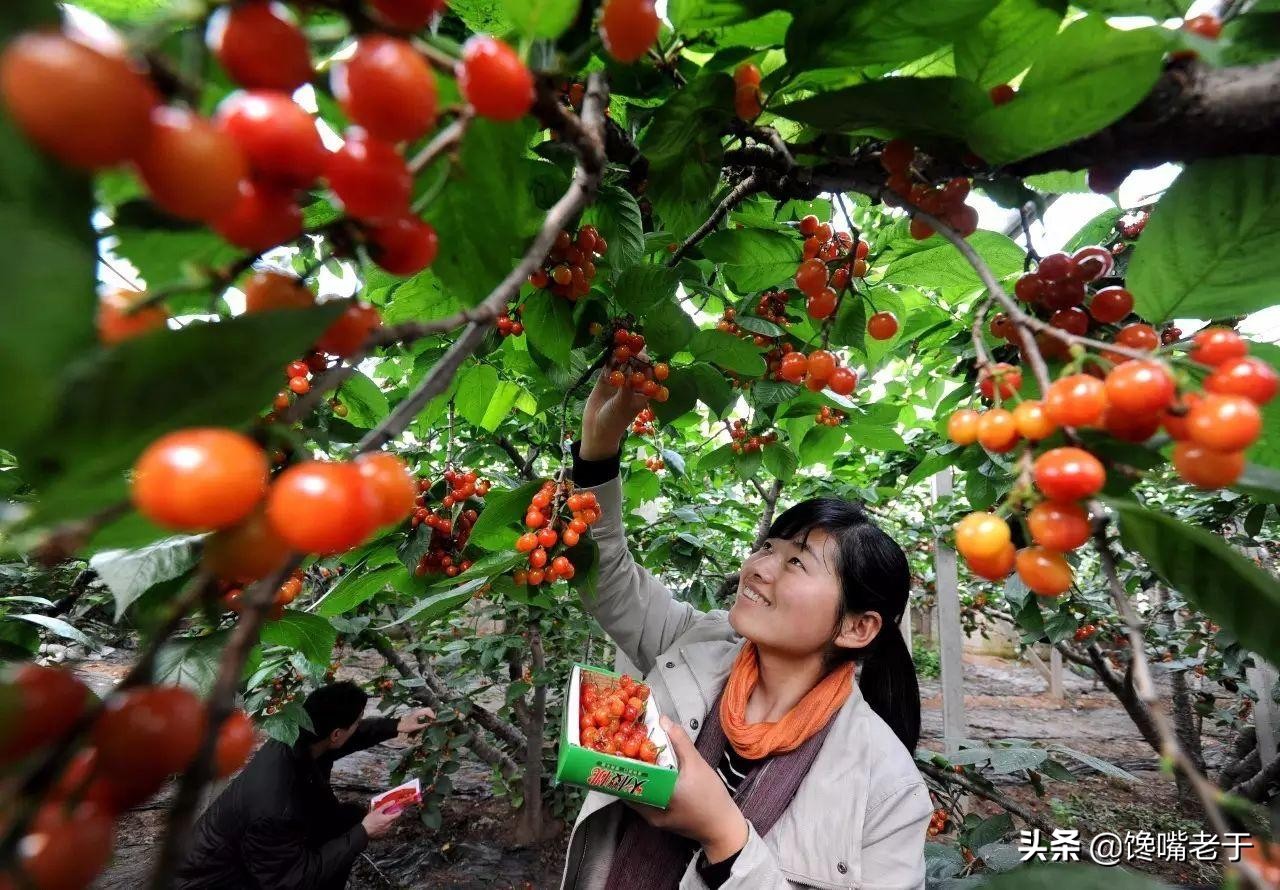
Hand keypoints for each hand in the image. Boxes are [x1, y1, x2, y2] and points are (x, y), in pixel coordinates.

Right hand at [361, 803, 402, 838]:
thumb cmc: (369, 821)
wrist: (364, 830)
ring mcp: (385, 830)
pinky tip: (379, 823)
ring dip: (387, 820)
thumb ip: (386, 805)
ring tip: (381, 817)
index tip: (400, 808)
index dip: (399, 810)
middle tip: (388, 812)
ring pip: (389, 823)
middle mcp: (388, 825)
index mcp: (388, 819)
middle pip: (394, 819)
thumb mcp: (377, 810)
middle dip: (392, 815)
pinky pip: (385, 828)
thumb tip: (392, 802)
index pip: (398, 814)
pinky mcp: (382, 833)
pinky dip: (384, 825)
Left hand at [396, 708, 433, 733]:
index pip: (427, 711)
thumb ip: (423, 725)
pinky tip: (427, 719)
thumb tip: (430, 724)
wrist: (399, 725)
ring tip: (431, 720)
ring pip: (426, 709)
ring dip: (430, 714)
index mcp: (417, 713)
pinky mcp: (416, 712)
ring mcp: (417, 711)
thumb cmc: (406, 727)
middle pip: (427, 709)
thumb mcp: (415, 727)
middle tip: (433, 720)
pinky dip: (427, 714)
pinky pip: (424, 711)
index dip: (432, 715)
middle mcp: (417, 711)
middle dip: (432, 714)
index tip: (434, 719)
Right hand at [581, 349, 650, 459]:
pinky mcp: (604, 381)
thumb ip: (627, 386)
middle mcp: (632, 385)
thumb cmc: (615, 420)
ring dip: (621, 354)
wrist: (596, 430)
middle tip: (634, 340)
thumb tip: (632, 369)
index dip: (647, 363)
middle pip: (635, 367)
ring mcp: (618, 382)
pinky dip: (609, 359)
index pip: (648, 375)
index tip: (646, 352)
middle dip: (634, 354)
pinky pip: (608, 367)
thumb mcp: (623, 404)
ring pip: (621, 365)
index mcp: (642, 392)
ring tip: (622, 339)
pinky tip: (610, 347)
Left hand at [625, 716, 748, 863]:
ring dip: (636, 774)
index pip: (626, 780)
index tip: (617, 745)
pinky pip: (647, 798)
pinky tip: (651, 770)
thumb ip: (680, 742)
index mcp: (655, 800)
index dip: (621, 762)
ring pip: (637, 792)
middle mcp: (648, 813)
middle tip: (624, 746)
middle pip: (629, 785)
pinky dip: (646, 784)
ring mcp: (654, 818)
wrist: (724, 828)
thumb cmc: (711, 798)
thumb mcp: (697, 765)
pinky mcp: (661, 818)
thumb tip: (663, 721)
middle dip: (627, 766)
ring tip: (635, 754)